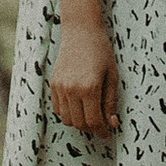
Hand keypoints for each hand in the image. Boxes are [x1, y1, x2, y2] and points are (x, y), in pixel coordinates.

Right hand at [48, 18, 119, 138]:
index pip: (94, 121)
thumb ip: (110, 102)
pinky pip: (58, 109)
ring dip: (79, 122)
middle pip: (80, 123)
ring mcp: (60, 87)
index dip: (102, 131)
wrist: (81, 31)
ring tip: (90, 115)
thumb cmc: (101, 51)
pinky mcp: (53, 84)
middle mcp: (72, 90)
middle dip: (92, 128)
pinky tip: (78, 106)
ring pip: (67, 119)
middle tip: (101, 125)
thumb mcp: (112, 76)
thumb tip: (112, 124)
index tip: (108, 134)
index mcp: (90, 88)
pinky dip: (68, 113)